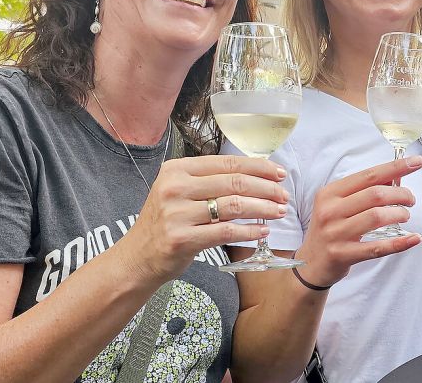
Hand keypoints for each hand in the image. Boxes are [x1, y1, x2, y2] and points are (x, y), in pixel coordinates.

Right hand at [122, 155, 289, 282]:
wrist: (137, 258)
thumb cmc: (165, 223)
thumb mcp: (179, 193)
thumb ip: (208, 181)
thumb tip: (255, 174)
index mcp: (176, 170)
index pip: (226, 163)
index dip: (258, 167)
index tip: (279, 173)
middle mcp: (174, 188)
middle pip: (233, 182)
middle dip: (266, 188)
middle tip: (284, 195)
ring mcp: (176, 214)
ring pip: (233, 206)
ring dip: (262, 208)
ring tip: (279, 212)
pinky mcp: (181, 239)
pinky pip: (225, 232)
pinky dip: (249, 231)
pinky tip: (262, 232)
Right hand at [293, 156, 421, 286]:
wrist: (311, 262)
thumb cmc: (331, 229)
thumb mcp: (340, 205)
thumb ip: (365, 190)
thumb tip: (396, 176)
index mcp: (330, 193)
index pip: (368, 175)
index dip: (395, 167)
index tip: (416, 162)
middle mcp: (330, 210)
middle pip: (375, 195)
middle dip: (401, 194)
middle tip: (410, 199)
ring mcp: (335, 233)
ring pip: (377, 217)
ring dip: (399, 214)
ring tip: (405, 216)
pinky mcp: (342, 254)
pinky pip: (377, 247)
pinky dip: (399, 243)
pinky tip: (413, 239)